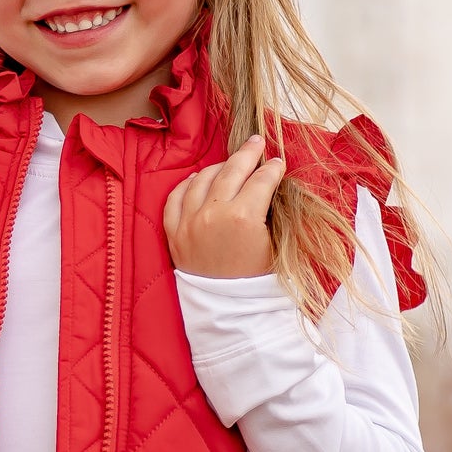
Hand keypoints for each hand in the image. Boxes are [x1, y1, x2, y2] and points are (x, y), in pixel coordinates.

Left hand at [163, 134, 285, 278]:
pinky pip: (176, 197)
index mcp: (243, 217)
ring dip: (218, 167)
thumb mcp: (273, 244)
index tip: (277, 163)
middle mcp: (213, 214)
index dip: (272, 169)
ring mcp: (189, 222)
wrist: (227, 310)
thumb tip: (268, 183)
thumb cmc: (257, 280)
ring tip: (229, 164)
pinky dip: (187, 184)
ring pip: (202, 178)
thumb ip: (270, 210)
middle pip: (232, 170)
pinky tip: (197, 179)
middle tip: (257, 142)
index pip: (261, 180)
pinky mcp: (173, 233)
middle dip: (248, 153)